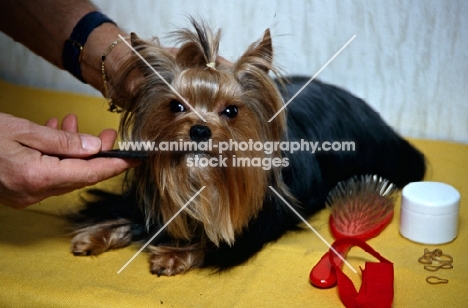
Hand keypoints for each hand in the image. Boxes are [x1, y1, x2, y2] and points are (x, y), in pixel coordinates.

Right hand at [0, 113, 136, 207]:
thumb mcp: (23, 130)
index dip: (115, 165)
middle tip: (110, 135)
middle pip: (80, 175)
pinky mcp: (19, 191)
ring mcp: (25, 195)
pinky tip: (56, 135)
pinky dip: (57, 156)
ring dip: (75, 151)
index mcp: (36, 177)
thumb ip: (63, 142)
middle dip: (98, 155)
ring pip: (64, 173)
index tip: (136, 158)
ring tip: (77, 126)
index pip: (89, 173)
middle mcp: (33, 192)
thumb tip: (95, 147)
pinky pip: (49, 174)